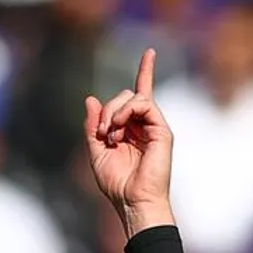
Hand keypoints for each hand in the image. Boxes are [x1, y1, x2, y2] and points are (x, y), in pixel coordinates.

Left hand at [83, 49, 175, 237]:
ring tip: (109, 134)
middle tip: (101, 133)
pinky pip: (145, 104)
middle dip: (107, 110)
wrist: (132, 201)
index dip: (145, 73)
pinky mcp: (162, 130)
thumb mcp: (96, 151)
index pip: (137, 96)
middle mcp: (145, 125)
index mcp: (131, 129)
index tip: (150, 52)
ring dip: (115, 112)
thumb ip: (93, 126)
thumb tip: (90, 99)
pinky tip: (117, 128)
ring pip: (135, 97)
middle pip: (126, 96)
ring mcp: (155, 126)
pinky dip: (126, 111)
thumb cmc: (116, 183)